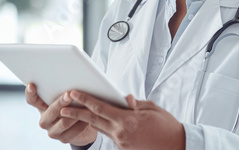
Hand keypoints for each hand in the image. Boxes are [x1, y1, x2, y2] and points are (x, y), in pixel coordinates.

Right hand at [25, 83, 97, 145]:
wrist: (82, 125)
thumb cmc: (73, 105)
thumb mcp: (66, 98)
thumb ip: (64, 90)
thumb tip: (72, 77)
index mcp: (42, 107)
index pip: (32, 100)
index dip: (30, 93)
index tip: (31, 85)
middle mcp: (45, 120)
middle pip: (50, 112)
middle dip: (60, 102)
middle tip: (68, 94)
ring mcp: (53, 131)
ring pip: (64, 122)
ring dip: (75, 113)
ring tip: (84, 104)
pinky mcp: (64, 139)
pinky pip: (74, 131)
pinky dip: (82, 123)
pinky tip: (89, 116)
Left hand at [60, 91, 185, 149]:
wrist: (176, 146)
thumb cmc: (166, 124)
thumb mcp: (151, 108)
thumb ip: (134, 103)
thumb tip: (123, 99)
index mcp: (127, 121)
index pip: (100, 108)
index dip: (85, 99)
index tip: (73, 93)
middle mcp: (121, 133)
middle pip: (94, 120)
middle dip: (77, 112)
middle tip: (62, 105)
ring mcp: (121, 142)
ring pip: (100, 128)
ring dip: (86, 119)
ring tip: (73, 111)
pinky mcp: (123, 147)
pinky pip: (109, 134)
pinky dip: (101, 126)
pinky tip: (95, 119)